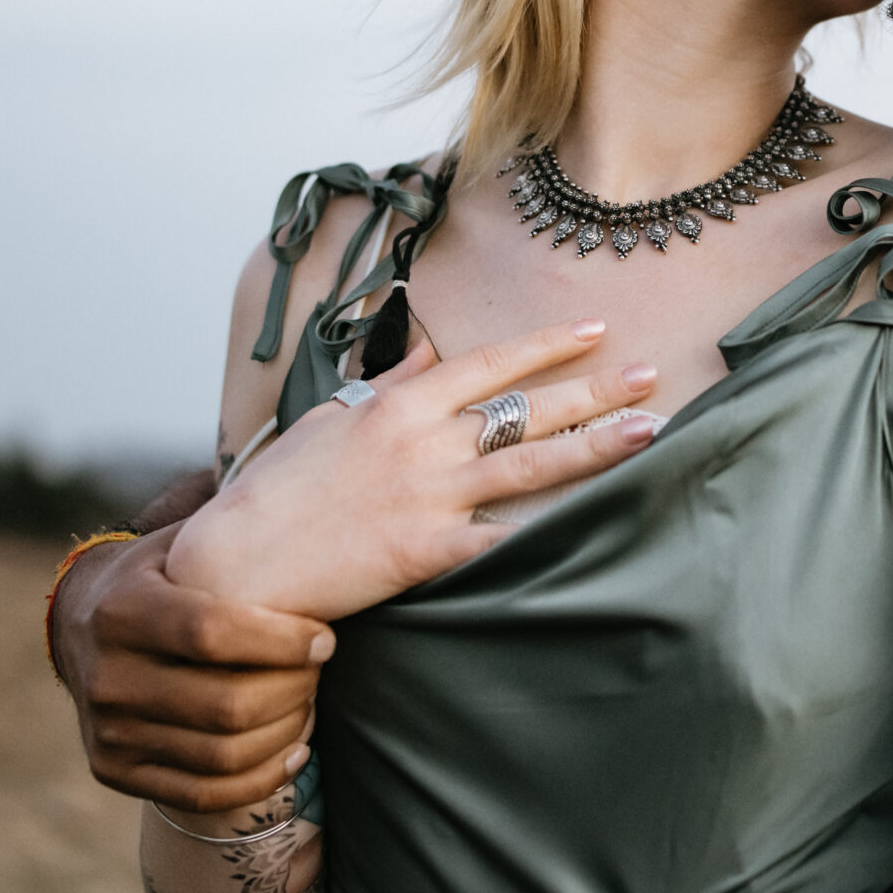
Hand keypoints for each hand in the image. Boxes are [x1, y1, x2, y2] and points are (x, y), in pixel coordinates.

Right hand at [53, 523, 333, 811]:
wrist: (82, 622)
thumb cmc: (162, 571)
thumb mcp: (182, 540)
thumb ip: (236, 533)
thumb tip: (326, 502)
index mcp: (123, 609)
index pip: (213, 634)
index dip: (281, 641)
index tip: (325, 638)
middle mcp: (106, 675)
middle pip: (225, 704)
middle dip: (293, 690)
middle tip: (321, 670)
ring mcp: (106, 730)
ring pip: (221, 753)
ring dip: (286, 732)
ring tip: (312, 703)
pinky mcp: (114, 770)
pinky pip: (203, 793)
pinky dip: (261, 777)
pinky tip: (295, 749)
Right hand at [168, 316, 661, 621]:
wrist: (239, 561)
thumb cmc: (277, 491)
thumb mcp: (330, 418)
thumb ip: (388, 381)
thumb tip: (428, 342)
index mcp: (401, 405)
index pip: (490, 363)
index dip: (548, 346)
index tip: (596, 331)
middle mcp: (425, 442)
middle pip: (528, 409)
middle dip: (596, 389)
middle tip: (653, 376)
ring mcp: (431, 496)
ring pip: (532, 464)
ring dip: (597, 445)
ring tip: (649, 431)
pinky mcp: (429, 551)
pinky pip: (505, 540)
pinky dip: (553, 533)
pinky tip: (602, 526)